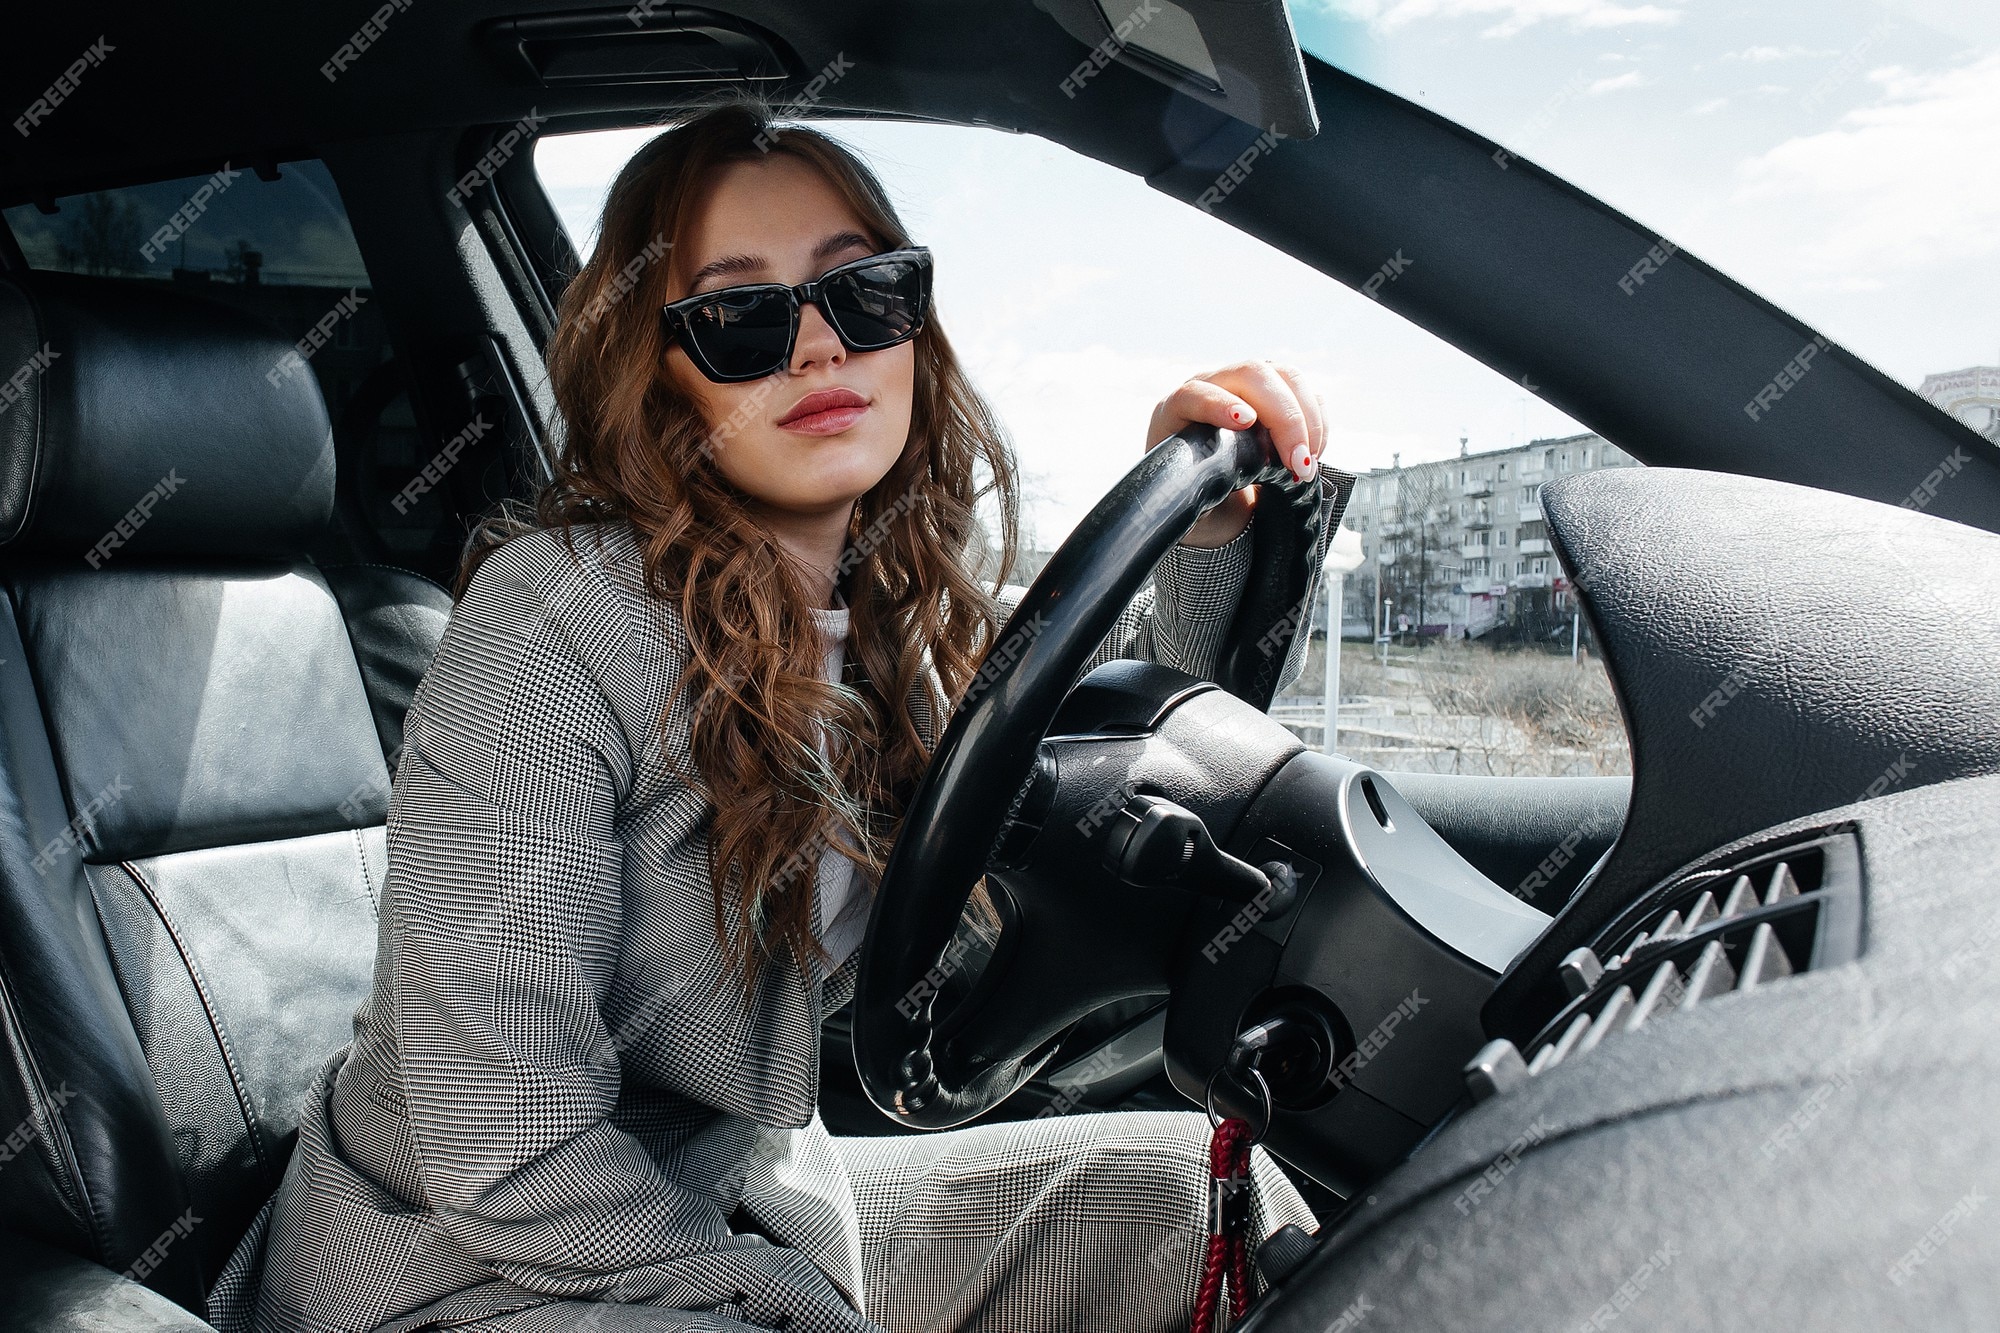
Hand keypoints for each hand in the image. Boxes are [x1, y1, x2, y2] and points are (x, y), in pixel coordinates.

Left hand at [1144, 361, 1326, 547]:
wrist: (1212, 495)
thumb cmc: (1196, 497)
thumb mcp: (1189, 503)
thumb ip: (1195, 497)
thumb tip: (1217, 489)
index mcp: (1178, 411)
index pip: (1195, 393)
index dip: (1219, 403)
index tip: (1244, 422)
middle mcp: (1214, 386)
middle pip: (1254, 376)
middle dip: (1286, 419)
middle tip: (1298, 465)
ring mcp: (1249, 385)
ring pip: (1286, 377)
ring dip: (1308, 420)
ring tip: (1306, 465)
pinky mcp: (1278, 392)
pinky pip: (1308, 392)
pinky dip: (1319, 423)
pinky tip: (1312, 455)